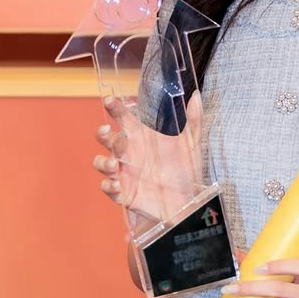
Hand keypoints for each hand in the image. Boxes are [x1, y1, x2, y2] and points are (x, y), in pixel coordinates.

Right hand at [92, 91, 203, 230]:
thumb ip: (193, 119)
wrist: (188, 201)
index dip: (114, 107)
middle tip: (108, 131)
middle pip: (107, 139)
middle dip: (103, 134)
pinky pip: (109, 188)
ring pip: (102, 163)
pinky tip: (117, 185)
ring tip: (114, 164)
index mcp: (141, 137)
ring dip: (104, 162)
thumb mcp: (192, 143)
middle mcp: (129, 152)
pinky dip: (109, 186)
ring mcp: (124, 172)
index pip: (123, 117)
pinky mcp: (124, 192)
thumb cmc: (186, 169)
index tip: (109, 100)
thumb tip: (196, 96)